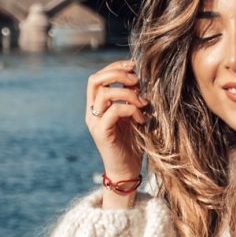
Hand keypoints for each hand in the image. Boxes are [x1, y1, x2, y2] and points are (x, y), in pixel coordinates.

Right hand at [84, 58, 151, 177]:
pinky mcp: (101, 133)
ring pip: (105, 93)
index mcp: (97, 106)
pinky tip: (142, 119)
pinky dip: (131, 109)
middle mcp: (92, 112)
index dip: (114, 66)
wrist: (127, 170)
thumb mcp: (133, 115)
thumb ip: (132, 97)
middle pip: (95, 80)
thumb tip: (139, 78)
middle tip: (136, 80)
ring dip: (128, 93)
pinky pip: (114, 111)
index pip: (98, 77)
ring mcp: (94, 122)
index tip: (133, 65)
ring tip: (143, 103)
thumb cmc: (132, 143)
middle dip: (117, 73)